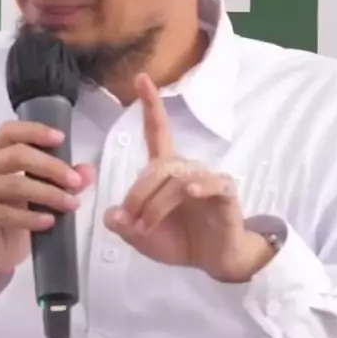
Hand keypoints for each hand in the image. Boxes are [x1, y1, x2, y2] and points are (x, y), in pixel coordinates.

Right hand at [0, 120, 92, 302]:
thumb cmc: (4, 232)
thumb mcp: (34, 206)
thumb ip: (57, 185)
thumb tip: (87, 171)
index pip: (8, 132)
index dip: (34, 131)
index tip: (61, 138)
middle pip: (15, 154)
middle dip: (51, 166)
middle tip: (75, 182)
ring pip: (12, 184)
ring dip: (47, 193)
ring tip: (70, 205)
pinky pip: (1, 212)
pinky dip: (29, 217)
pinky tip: (48, 223)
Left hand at [104, 74, 273, 282]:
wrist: (214, 260)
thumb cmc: (179, 239)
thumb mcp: (142, 236)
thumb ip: (124, 225)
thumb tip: (111, 215)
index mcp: (165, 170)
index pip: (157, 131)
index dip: (150, 105)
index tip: (141, 77)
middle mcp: (186, 168)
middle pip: (158, 166)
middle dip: (138, 195)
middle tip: (131, 225)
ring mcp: (207, 178)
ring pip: (178, 179)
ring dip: (156, 204)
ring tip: (146, 228)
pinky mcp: (225, 193)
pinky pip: (213, 182)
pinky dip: (201, 185)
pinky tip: (190, 191)